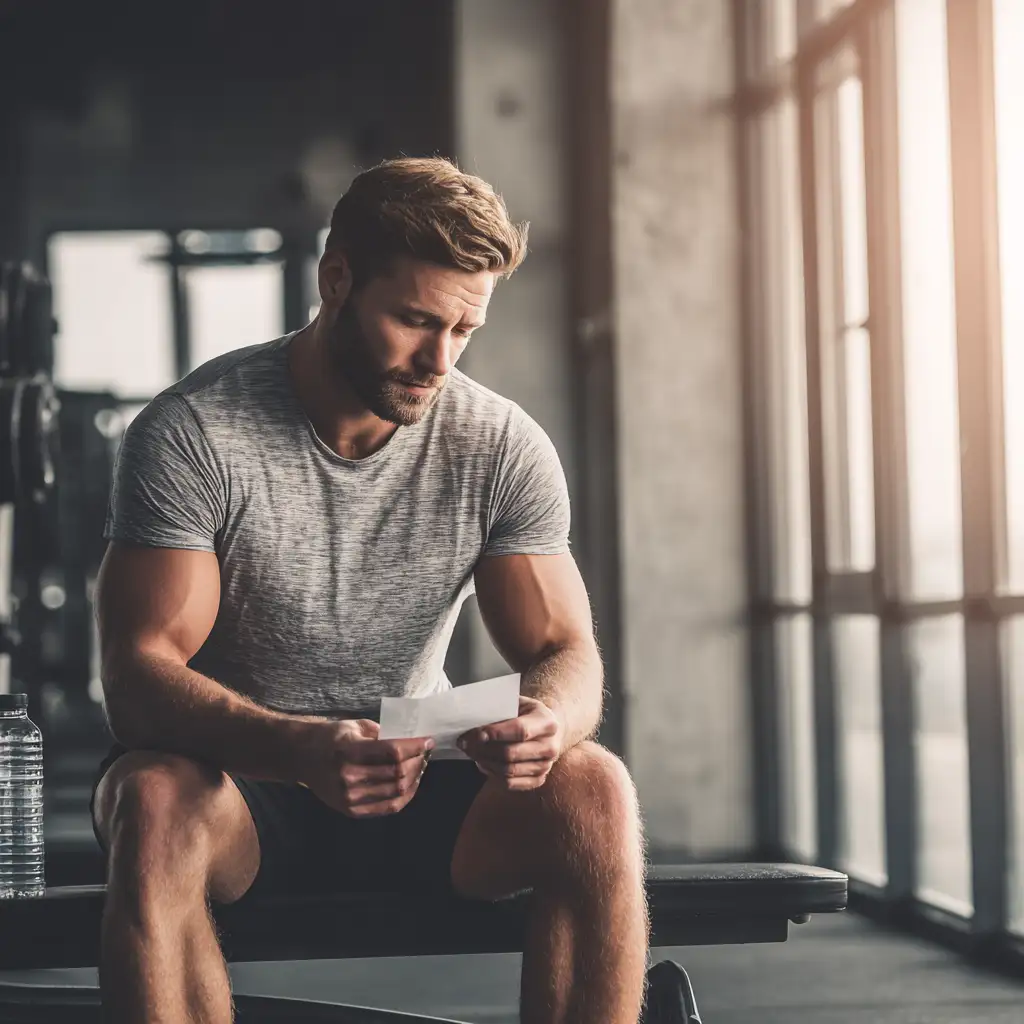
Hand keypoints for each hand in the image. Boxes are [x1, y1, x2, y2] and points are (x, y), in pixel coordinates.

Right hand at [298, 719, 433, 816]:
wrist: (303, 757)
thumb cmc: (331, 737)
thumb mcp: (355, 726)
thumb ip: (383, 734)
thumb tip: (411, 740)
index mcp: (349, 751)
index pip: (392, 751)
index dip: (415, 746)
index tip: (428, 740)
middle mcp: (349, 777)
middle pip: (397, 773)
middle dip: (417, 761)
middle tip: (425, 753)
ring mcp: (349, 797)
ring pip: (396, 791)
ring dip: (414, 778)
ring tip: (420, 766)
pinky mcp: (351, 810)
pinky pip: (387, 807)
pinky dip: (405, 797)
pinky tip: (411, 785)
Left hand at [457, 696, 562, 790]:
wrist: (548, 730)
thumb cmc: (527, 713)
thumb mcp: (518, 703)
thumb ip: (499, 709)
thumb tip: (471, 716)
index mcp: (547, 722)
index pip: (519, 730)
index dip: (495, 733)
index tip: (474, 733)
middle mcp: (550, 746)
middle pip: (510, 753)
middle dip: (482, 749)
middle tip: (464, 743)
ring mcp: (546, 766)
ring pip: (507, 770)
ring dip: (484, 762)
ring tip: (472, 751)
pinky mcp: (538, 780)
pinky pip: (510, 783)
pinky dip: (492, 774)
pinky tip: (483, 762)